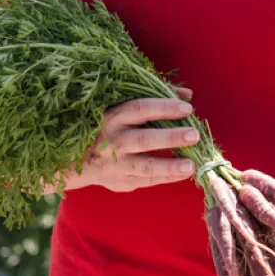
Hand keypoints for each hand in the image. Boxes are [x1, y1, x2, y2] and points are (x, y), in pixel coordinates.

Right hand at [58, 85, 198, 192]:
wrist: (80, 160)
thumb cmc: (111, 128)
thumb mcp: (124, 109)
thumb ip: (156, 98)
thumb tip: (188, 94)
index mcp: (113, 117)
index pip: (141, 109)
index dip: (164, 108)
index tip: (187, 109)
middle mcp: (112, 141)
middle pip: (143, 139)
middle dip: (170, 137)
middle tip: (194, 135)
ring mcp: (116, 164)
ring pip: (145, 166)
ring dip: (170, 165)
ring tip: (191, 165)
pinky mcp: (121, 181)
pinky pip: (147, 180)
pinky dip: (167, 177)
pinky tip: (184, 173)